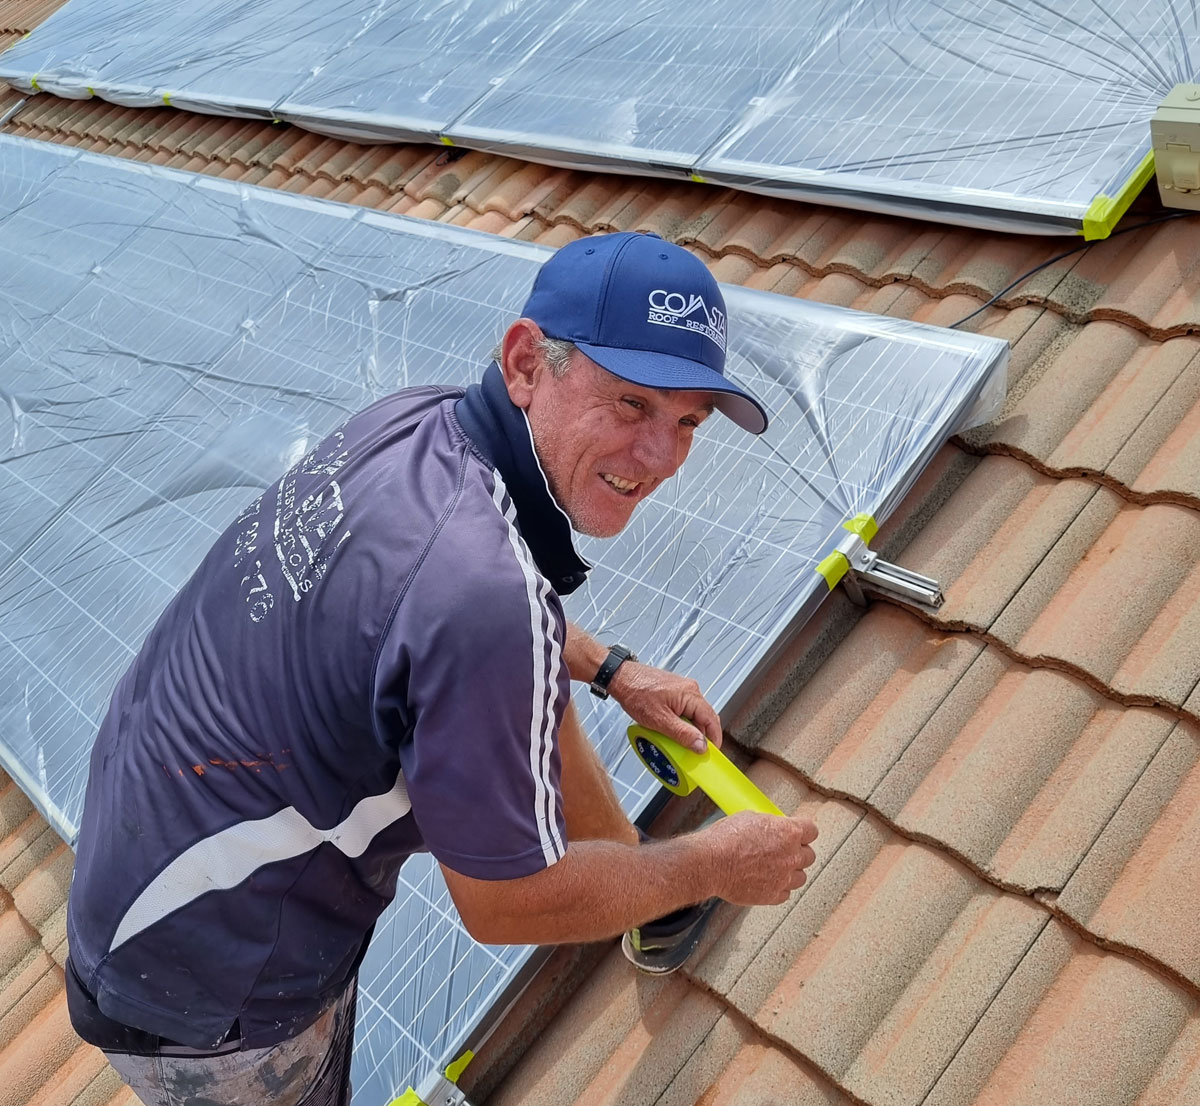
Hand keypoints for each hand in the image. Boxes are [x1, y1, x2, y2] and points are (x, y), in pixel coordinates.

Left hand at [606, 661, 721, 751]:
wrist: (620, 677)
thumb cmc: (636, 692)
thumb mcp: (660, 720)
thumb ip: (683, 734)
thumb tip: (701, 745)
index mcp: (691, 695)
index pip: (712, 720)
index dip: (714, 739)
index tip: (712, 753)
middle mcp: (690, 690)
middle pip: (703, 718)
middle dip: (699, 736)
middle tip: (691, 751)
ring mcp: (682, 690)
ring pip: (692, 716)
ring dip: (687, 730)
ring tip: (675, 741)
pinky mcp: (673, 692)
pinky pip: (683, 711)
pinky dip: (679, 723)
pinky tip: (668, 729)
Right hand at [701, 812, 817, 905]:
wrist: (711, 863)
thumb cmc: (726, 839)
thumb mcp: (750, 818)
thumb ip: (770, 825)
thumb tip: (774, 828)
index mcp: (788, 833)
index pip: (812, 830)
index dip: (804, 831)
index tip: (799, 833)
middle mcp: (791, 856)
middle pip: (809, 855)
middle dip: (798, 852)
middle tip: (784, 850)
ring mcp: (784, 878)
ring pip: (801, 877)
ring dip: (791, 872)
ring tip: (774, 867)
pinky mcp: (773, 895)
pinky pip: (785, 893)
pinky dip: (779, 887)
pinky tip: (766, 880)